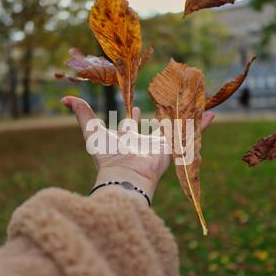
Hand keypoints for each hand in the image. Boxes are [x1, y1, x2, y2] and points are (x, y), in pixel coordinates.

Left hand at [62, 96, 214, 203]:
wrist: (124, 177)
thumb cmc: (106, 157)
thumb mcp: (91, 131)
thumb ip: (81, 114)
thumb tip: (65, 97)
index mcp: (126, 138)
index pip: (129, 124)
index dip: (130, 116)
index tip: (133, 106)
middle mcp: (143, 142)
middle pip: (152, 126)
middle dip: (158, 116)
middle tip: (167, 103)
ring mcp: (159, 146)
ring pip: (173, 128)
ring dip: (183, 118)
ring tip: (194, 105)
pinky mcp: (173, 149)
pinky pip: (188, 135)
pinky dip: (201, 126)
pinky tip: (211, 115)